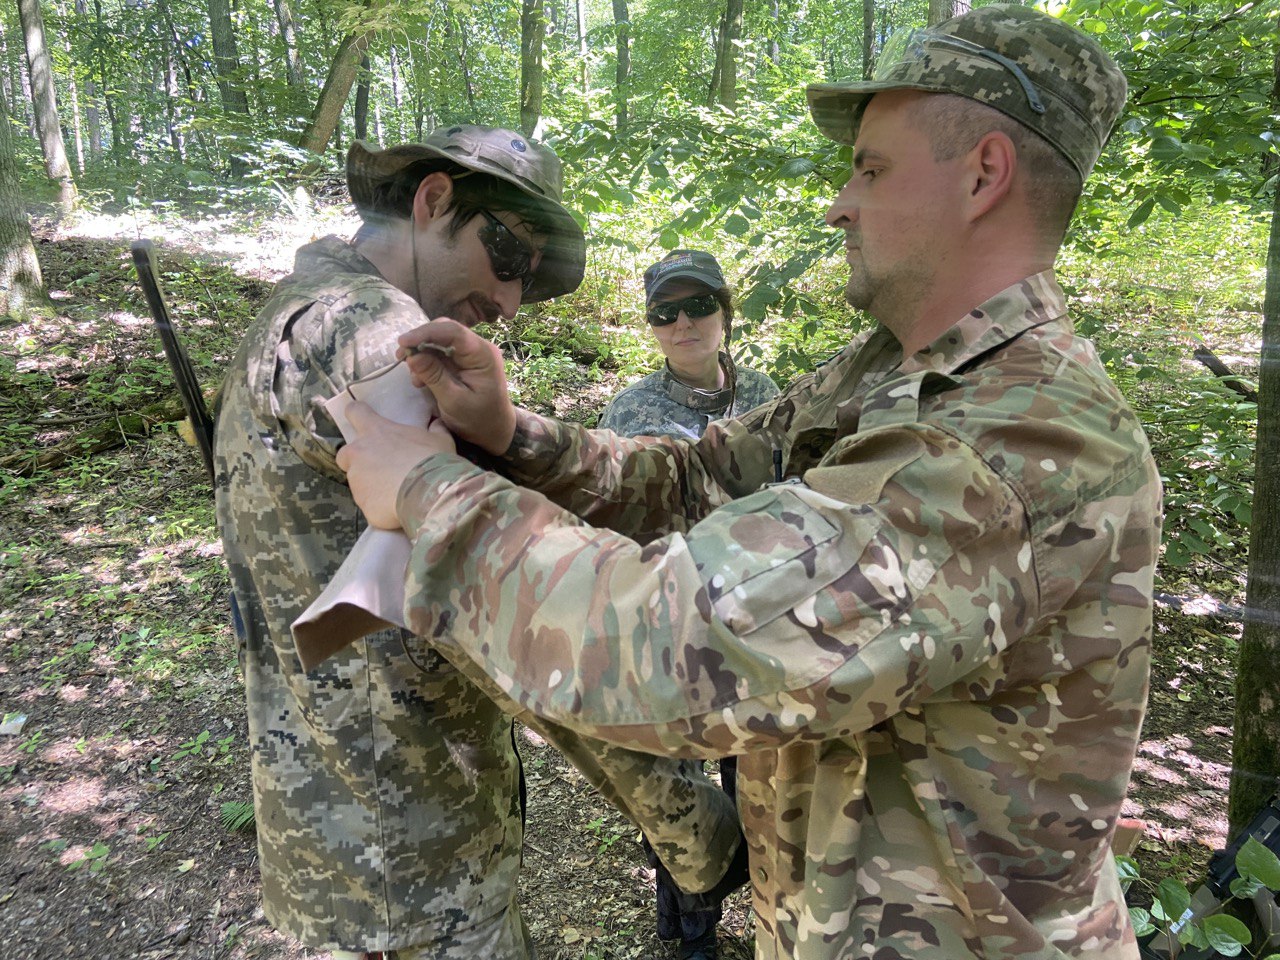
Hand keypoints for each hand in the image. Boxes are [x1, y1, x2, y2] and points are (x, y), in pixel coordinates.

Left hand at [336, 401, 455, 529]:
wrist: (430, 494)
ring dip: (370, 485)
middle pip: (345, 454)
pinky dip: (377, 504)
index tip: (362, 420)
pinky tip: (394, 506)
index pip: (354, 412)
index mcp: (375, 431)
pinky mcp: (361, 502)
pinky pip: (367, 503)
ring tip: (393, 491)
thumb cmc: (433, 460)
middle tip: (378, 467)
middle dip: (356, 460)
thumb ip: (434, 429)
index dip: (357, 415)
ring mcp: (357, 480)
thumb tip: (436, 423)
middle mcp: (358, 453)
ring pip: (357, 481)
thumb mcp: (440, 439)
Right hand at [398, 319, 516, 455]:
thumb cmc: (477, 420)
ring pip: (439, 340)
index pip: (453, 331)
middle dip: (420, 340)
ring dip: (421, 352)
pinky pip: (440, 353)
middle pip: (445, 331)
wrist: (493, 431)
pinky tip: (419, 379)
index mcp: (483, 355)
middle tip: (400, 356)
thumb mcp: (453, 401)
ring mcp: (470, 353)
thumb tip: (412, 355)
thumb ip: (434, 376)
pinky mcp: (461, 361)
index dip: (426, 332)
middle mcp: (477, 348)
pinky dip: (426, 362)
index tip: (403, 342)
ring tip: (412, 374)